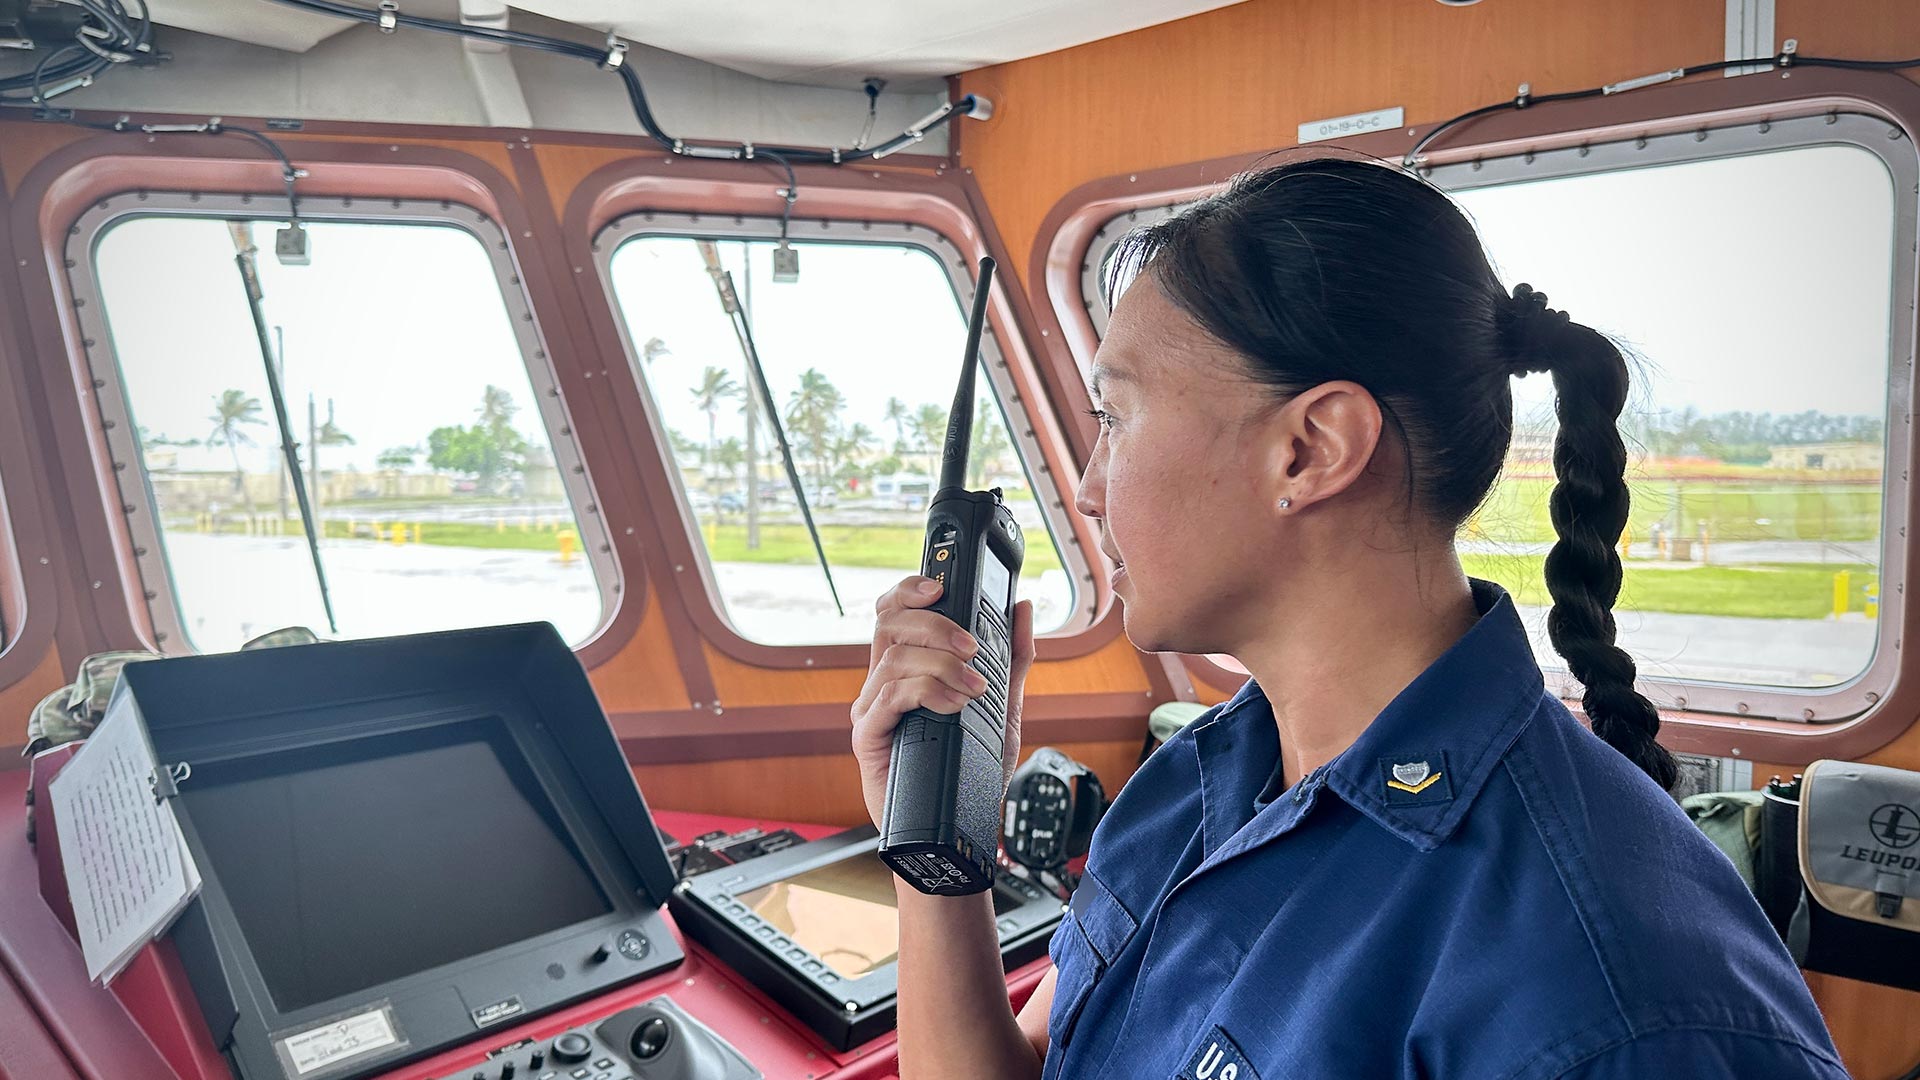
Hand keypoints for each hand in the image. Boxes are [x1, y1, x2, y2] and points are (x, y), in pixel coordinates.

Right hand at [850, 575, 1035, 830]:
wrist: (956, 830)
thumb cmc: (970, 770)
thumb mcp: (1001, 706)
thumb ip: (1011, 658)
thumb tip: (1021, 608)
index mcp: (906, 669)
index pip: (895, 612)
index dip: (911, 589)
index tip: (943, 587)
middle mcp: (882, 684)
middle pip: (889, 624)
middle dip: (935, 625)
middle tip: (972, 649)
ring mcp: (871, 710)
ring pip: (893, 659)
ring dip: (941, 666)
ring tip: (974, 690)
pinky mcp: (867, 737)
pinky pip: (889, 697)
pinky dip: (926, 692)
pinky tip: (954, 706)